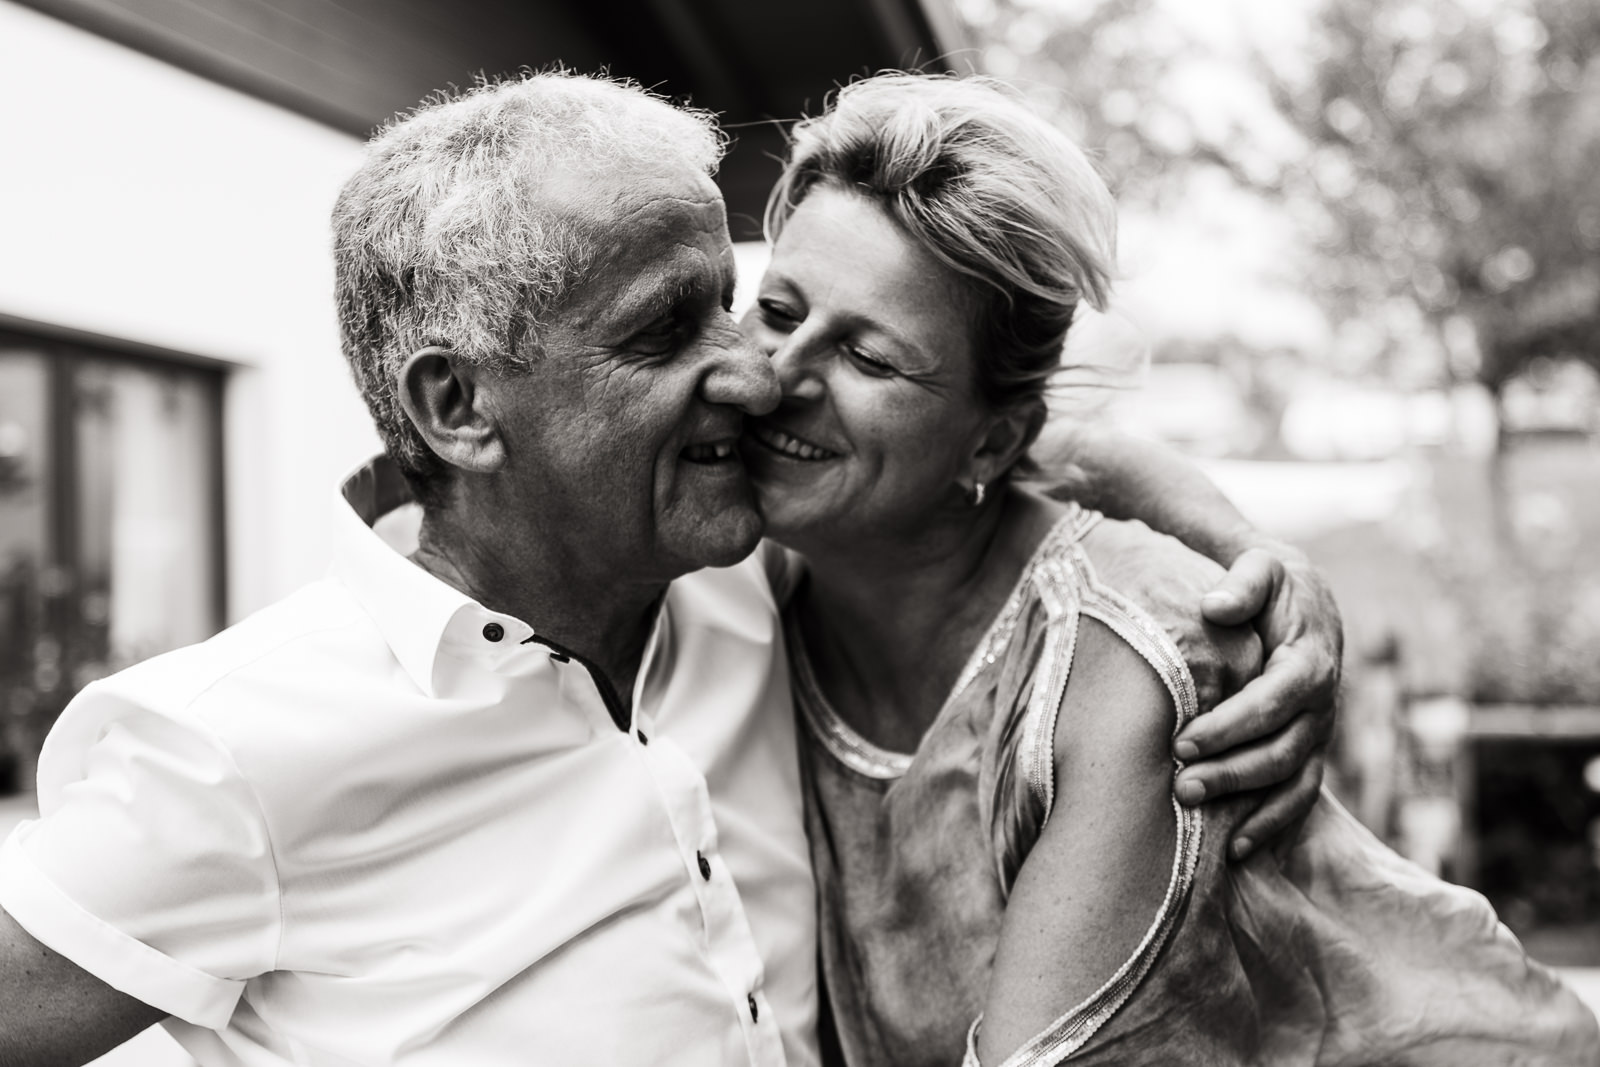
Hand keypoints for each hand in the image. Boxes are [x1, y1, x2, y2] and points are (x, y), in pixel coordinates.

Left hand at [1172, 545, 1343, 859]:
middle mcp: (1321, 705)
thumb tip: (1216, 606)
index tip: (1182, 741)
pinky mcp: (1309, 753)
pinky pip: (1299, 798)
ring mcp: (1318, 734)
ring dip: (1245, 804)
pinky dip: (1272, 825)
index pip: (1272, 701)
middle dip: (1230, 772)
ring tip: (1193, 811)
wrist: (1300, 598)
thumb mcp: (1260, 566)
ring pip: (1290, 781)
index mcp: (1309, 661)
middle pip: (1280, 750)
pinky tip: (1236, 849)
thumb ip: (1243, 582)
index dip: (1230, 726)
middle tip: (1180, 785)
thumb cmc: (1269, 582)